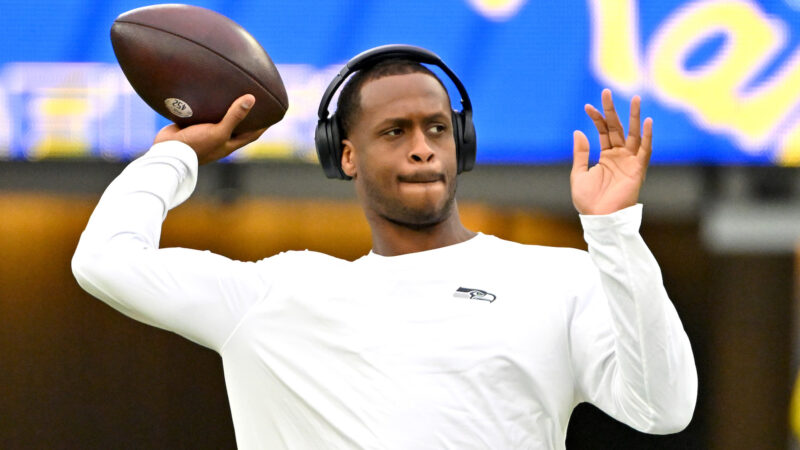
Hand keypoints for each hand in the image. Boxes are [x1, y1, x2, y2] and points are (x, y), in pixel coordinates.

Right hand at [154, 94, 265, 164]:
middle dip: (245, 113)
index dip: (264, 125)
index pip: (253, 134)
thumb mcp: (219, 131)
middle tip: (253, 95)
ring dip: (224, 106)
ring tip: (231, 89)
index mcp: (229, 143)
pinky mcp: (190, 125)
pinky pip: (201, 112)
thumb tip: (252, 98)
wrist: (167, 151)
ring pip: (218, 117)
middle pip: (237, 124)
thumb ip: (234, 116)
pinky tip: (206, 89)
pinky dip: (205, 103)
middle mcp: (219, 138)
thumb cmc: (197, 146)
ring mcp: (204, 132)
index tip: (274, 112)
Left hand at [570, 89, 652, 214]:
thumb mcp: (579, 174)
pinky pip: (644, 151)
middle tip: (607, 92)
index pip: (603, 131)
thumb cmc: (589, 201)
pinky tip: (647, 122)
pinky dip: (646, 137)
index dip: (596, 119)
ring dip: (635, 117)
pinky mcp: (637, 170)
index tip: (587, 106)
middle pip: (618, 128)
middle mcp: (619, 156)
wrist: (599, 218)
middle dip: (613, 111)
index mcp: (606, 156)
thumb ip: (581, 154)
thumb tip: (578, 132)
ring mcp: (629, 162)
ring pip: (633, 135)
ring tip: (636, 99)